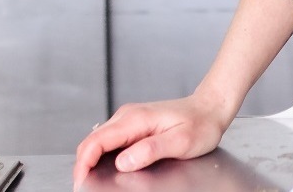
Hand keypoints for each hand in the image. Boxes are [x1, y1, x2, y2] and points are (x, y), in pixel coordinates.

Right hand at [73, 94, 236, 185]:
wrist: (210, 108)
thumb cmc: (200, 124)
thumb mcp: (180, 142)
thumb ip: (150, 150)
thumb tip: (123, 161)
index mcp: (136, 119)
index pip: (97, 140)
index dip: (84, 162)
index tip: (82, 180)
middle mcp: (128, 116)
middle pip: (92, 140)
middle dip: (83, 163)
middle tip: (84, 185)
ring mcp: (129, 118)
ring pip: (98, 140)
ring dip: (90, 159)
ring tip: (91, 178)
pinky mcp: (133, 124)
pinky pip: (109, 139)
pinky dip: (100, 154)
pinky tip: (105, 166)